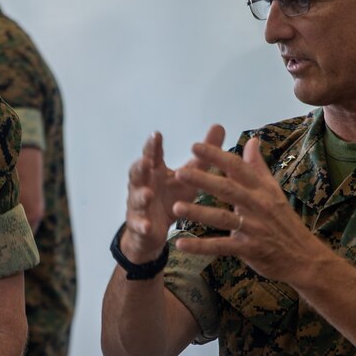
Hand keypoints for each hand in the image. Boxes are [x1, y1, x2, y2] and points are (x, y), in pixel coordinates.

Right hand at [123, 125, 225, 261]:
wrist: (152, 229)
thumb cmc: (170, 197)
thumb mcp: (189, 176)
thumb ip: (203, 154)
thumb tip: (219, 126)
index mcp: (154, 171)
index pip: (152, 155)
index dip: (153, 145)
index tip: (157, 134)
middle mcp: (142, 185)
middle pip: (137, 173)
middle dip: (140, 167)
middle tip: (146, 161)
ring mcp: (138, 205)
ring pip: (136, 198)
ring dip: (141, 196)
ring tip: (148, 194)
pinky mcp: (139, 225)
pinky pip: (139, 225)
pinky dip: (142, 225)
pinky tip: (147, 226)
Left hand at [173, 136, 329, 283]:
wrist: (304, 257)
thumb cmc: (284, 221)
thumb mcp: (274, 191)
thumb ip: (258, 167)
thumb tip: (252, 140)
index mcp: (261, 189)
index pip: (237, 168)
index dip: (216, 156)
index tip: (194, 146)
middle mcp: (258, 205)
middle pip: (228, 189)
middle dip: (203, 180)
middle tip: (179, 172)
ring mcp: (254, 228)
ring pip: (223, 218)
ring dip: (199, 213)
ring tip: (176, 208)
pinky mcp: (250, 249)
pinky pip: (222, 247)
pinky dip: (201, 246)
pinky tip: (180, 244)